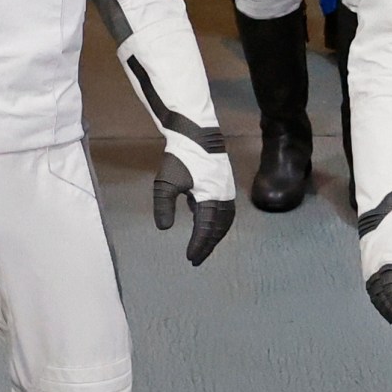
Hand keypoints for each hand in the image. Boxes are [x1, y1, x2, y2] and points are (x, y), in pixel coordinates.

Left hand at [153, 151, 236, 265]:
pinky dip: (217, 222)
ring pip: (224, 220)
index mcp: (211, 197)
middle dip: (208, 245)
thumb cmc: (179, 157)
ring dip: (215, 235)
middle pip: (219, 228)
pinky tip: (204, 224)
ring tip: (203, 246)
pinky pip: (224, 210)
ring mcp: (227, 190)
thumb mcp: (165, 182)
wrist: (196, 132)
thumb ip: (164, 206)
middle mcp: (223, 196)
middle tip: (196, 259)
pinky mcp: (225, 185)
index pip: (206, 229)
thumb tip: (164, 229)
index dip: (198, 245)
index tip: (190, 258)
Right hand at [360, 206, 391, 334]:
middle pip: (384, 301)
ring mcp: (369, 274)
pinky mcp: (367, 272)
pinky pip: (372, 294)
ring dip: (386, 313)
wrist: (379, 219)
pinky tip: (385, 311)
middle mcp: (376, 274)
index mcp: (388, 268)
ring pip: (376, 299)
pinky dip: (378, 305)